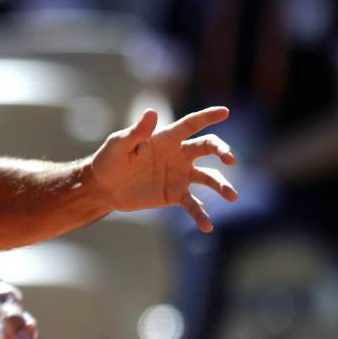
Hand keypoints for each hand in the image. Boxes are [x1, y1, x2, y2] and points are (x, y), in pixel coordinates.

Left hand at [90, 106, 238, 231]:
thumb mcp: (119, 144)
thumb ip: (137, 132)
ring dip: (222, 186)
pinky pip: (193, 205)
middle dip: (222, 150)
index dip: (207, 117)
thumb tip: (152, 112)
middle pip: (206, 148)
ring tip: (232, 196)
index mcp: (166, 139)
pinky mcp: (175, 195)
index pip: (190, 124)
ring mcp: (179, 175)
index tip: (225, 111)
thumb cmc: (110, 160)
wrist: (104, 187)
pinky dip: (201, 215)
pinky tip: (207, 227)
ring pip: (208, 178)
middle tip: (230, 159)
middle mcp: (178, 155)